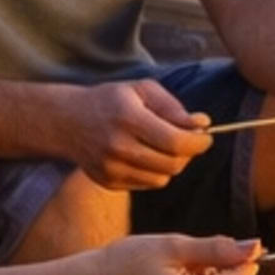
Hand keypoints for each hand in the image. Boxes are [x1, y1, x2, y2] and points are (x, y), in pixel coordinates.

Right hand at [58, 77, 214, 190]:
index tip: (206, 137)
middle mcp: (117, 146)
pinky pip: (147, 184)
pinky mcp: (108, 182)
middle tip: (187, 140)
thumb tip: (202, 124)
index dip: (198, 142)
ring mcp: (110, 168)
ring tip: (163, 145)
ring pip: (163, 178)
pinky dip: (155, 172)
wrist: (67, 121)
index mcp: (128, 118)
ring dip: (172, 163)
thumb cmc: (111, 101)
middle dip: (188, 153)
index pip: (175, 142)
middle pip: (172, 164)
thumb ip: (173, 108)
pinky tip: (145, 155)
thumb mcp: (142, 90)